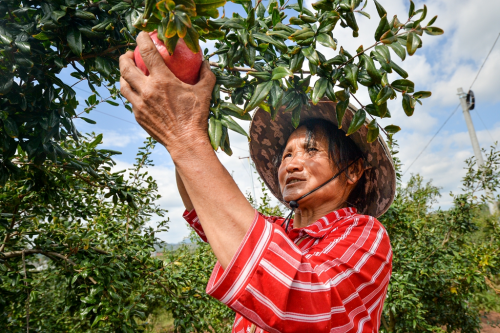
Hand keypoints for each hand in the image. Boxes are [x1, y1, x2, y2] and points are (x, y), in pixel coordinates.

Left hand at [119, 32, 215, 152]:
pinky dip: (132, 93)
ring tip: (129, 72)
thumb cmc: (197, 117)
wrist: (185, 142)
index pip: (147, 52)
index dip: (142, 39)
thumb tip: (204, 62)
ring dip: (123, 75)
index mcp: (162, 81)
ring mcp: (139, 104)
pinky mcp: (137, 116)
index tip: (142, 34)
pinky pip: (130, 100)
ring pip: (123, 84)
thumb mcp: (205, 93)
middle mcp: (147, 90)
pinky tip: (138, 92)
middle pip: (126, 67)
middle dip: (124, 56)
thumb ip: (205, 75)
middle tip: (130, 54)